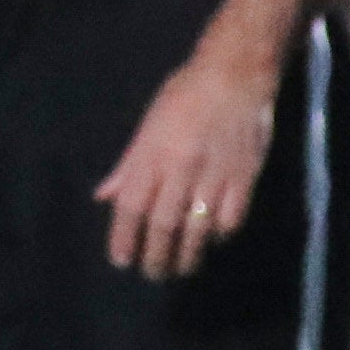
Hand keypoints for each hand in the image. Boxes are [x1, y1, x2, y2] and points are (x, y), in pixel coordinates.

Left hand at [97, 51, 276, 278]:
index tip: (121, 260)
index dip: (124, 236)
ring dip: (187, 254)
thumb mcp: (148, 124)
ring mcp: (214, 175)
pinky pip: (230, 219)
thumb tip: (104, 196)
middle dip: (155, 256)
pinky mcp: (245, 178)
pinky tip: (212, 240)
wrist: (235, 75)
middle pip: (163, 224)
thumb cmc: (184, 95)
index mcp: (152, 153)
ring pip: (197, 229)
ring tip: (180, 268)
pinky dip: (220, 235)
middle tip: (152, 274)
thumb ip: (128, 165)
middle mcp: (180, 168)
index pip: (132, 205)